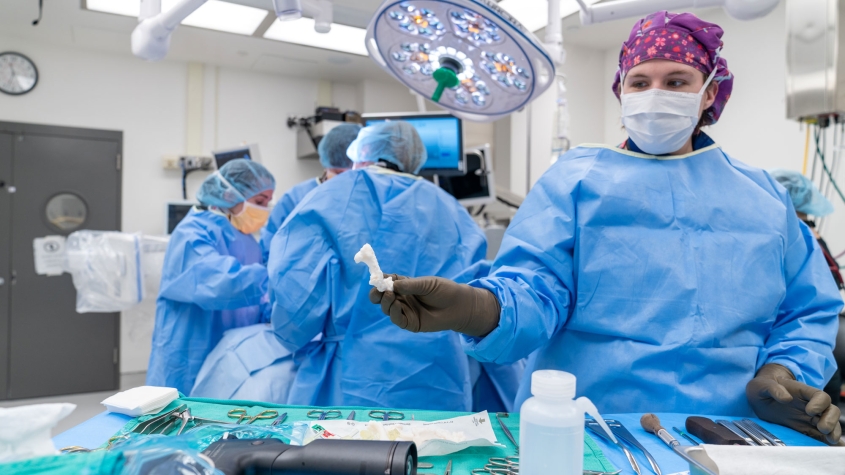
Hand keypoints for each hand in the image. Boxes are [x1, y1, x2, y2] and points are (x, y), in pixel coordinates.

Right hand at [368, 274, 500, 336]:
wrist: (458, 306)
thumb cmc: (443, 290)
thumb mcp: (425, 284)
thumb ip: (408, 285)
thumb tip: (390, 284)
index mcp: (404, 286)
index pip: (387, 282)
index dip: (380, 280)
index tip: (376, 278)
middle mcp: (402, 298)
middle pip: (382, 297)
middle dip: (376, 294)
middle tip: (378, 291)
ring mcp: (405, 311)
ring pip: (387, 308)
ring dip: (385, 302)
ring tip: (390, 295)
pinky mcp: (410, 323)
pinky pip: (397, 319)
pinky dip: (393, 312)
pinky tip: (397, 305)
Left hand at [746, 363, 841, 443]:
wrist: (758, 397)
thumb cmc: (762, 388)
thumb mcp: (762, 385)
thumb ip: (772, 388)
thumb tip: (786, 398)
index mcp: (802, 392)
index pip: (820, 396)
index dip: (820, 403)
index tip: (810, 411)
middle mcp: (810, 405)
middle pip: (830, 410)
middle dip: (830, 420)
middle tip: (822, 428)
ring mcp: (809, 418)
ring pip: (830, 424)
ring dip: (833, 432)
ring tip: (830, 440)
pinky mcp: (805, 429)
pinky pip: (820, 436)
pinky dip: (827, 442)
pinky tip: (831, 448)